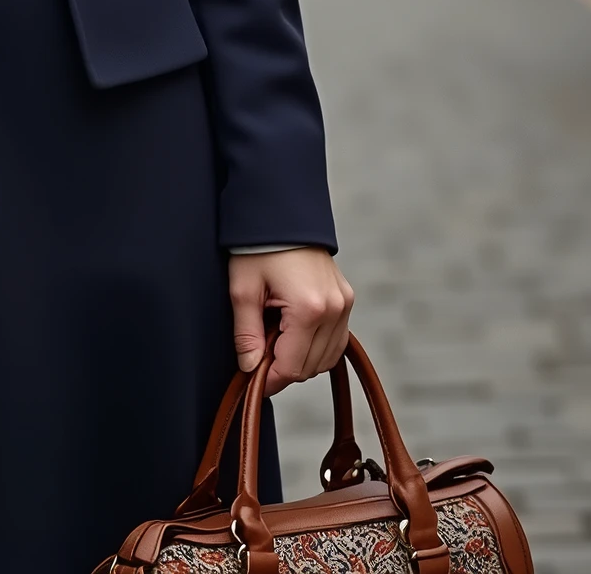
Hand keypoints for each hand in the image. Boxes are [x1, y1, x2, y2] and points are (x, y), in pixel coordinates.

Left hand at [229, 248, 353, 394]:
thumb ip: (247, 334)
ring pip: (326, 358)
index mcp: (309, 308)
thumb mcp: (243, 288)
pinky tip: (295, 333)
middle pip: (310, 366)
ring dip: (301, 358)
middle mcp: (334, 309)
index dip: (270, 378)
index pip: (292, 367)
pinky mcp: (347, 299)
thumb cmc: (258, 246)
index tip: (252, 379)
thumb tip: (250, 369)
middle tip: (259, 350)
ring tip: (275, 335)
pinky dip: (317, 347)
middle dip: (283, 367)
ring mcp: (344, 304)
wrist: (281, 211)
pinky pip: (336, 341)